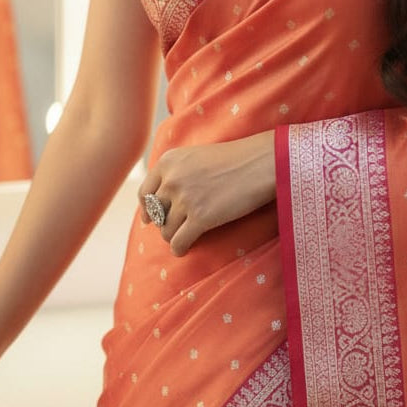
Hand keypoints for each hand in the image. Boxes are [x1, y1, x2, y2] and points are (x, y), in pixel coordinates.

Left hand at [138, 131, 275, 255]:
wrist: (262, 163)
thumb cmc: (235, 160)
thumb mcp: (196, 157)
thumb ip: (176, 173)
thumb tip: (158, 202)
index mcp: (168, 161)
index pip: (144, 193)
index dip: (147, 209)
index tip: (151, 219)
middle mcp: (172, 179)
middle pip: (156, 214)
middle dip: (165, 222)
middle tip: (179, 226)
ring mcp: (185, 199)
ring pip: (166, 231)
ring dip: (175, 236)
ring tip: (186, 237)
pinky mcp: (200, 218)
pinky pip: (178, 243)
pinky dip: (180, 248)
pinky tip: (186, 248)